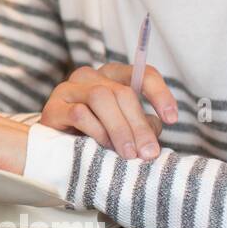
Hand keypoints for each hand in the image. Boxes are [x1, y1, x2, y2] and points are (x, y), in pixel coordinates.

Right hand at [40, 63, 176, 160]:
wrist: (53, 148)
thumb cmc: (93, 137)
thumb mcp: (124, 129)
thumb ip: (141, 127)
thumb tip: (152, 139)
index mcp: (113, 77)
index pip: (142, 74)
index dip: (160, 94)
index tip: (172, 119)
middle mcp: (90, 77)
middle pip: (123, 92)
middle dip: (139, 124)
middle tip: (148, 152)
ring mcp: (69, 89)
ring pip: (101, 97)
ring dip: (119, 129)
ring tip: (127, 153)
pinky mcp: (54, 107)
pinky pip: (79, 113)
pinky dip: (96, 131)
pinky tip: (101, 146)